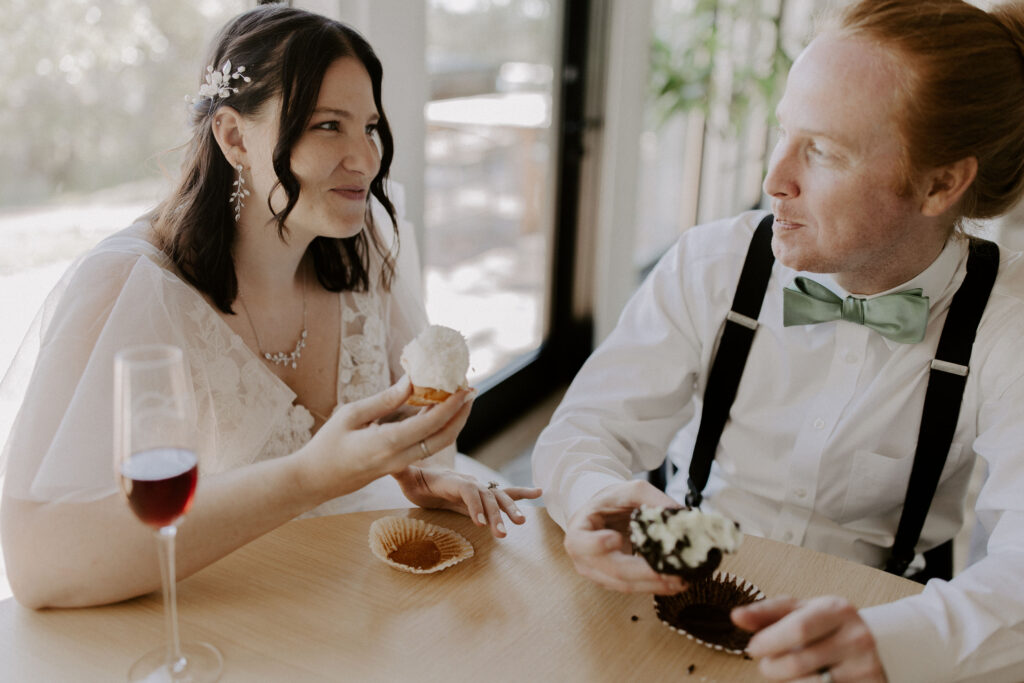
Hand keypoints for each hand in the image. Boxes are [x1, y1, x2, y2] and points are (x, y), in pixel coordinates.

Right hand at [299, 376, 472, 498]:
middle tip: (470, 389)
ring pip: (436, 445)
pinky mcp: (397, 466)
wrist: (313, 481)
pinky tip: (437, 409)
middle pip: (443, 438)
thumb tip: (412, 380)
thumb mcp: (351, 414)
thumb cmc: (326, 445)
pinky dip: (435, 428)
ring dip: (452, 422)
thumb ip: (385, 400)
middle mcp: (399, 457)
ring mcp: (399, 465)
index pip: (430, 424)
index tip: (465, 386)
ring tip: (460, 397)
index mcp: (387, 443)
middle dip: (461, 414)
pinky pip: (424, 447)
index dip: (452, 405)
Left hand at [392, 466, 541, 537]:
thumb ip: (402, 471)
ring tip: (521, 523)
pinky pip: (504, 494)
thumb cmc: (413, 479)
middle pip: (486, 496)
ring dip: (510, 510)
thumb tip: (394, 464)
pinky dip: (521, 494)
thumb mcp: (405, 477)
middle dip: (496, 514)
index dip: (474, 506)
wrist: (423, 475)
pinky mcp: (483, 495)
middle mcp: (469, 482)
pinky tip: (539, 493)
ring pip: (498, 498)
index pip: (467, 491)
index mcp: (451, 480)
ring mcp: (478, 487)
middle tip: (502, 532)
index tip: (479, 523)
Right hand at [563, 479, 685, 594]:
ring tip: (681, 580)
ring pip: (625, 585)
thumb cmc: (615, 501)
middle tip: (671, 571)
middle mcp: (584, 557)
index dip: (596, 545)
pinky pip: (633, 588)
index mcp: (579, 530)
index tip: (616, 538)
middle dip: (644, 573)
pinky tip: (674, 583)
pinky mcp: (613, 581)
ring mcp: (597, 573)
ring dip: (653, 585)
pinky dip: (654, 586)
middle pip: (612, 570)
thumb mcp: (631, 491)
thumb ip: (653, 499)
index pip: (580, 543)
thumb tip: (681, 516)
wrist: (608, 514)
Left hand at [732, 595, 886, 681]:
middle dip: (772, 667)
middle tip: (767, 665)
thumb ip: (767, 613)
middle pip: (799, 663)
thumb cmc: (826, 626)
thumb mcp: (800, 611)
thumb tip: (736, 616)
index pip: (797, 629)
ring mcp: (866, 667)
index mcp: (837, 610)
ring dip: (788, 682)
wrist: (873, 645)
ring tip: (789, 672)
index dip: (769, 642)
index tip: (753, 648)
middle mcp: (857, 638)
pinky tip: (808, 679)